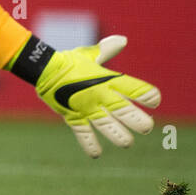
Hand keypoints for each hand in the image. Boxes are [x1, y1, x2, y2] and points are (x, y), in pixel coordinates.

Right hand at [33, 35, 160, 157]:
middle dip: (139, 122)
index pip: (136, 90)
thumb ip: (107, 50)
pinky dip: (89, 144)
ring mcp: (86, 107)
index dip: (149, 96)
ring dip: (119, 136)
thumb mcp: (89, 55)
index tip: (153, 100)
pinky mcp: (73, 116)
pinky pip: (82, 133)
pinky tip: (96, 154)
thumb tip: (123, 40)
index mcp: (108, 80)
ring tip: (127, 143)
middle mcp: (100, 95)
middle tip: (146, 127)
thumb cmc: (69, 61)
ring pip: (108, 126)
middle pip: (125, 112)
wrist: (43, 68)